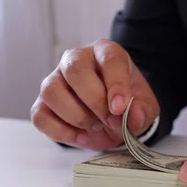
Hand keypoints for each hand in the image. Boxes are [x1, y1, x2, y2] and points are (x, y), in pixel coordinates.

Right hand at [31, 39, 159, 150]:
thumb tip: (134, 118)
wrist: (112, 119)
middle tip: (111, 120)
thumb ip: (142, 110)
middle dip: (95, 101)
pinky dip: (62, 132)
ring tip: (96, 125)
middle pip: (74, 70)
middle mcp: (76, 59)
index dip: (116, 84)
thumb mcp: (145, 107)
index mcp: (105, 52)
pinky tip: (81, 135)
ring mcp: (54, 80)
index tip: (120, 108)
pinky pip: (41, 117)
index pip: (109, 59)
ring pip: (51, 92)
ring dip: (77, 116)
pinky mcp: (42, 103)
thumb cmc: (127, 103)